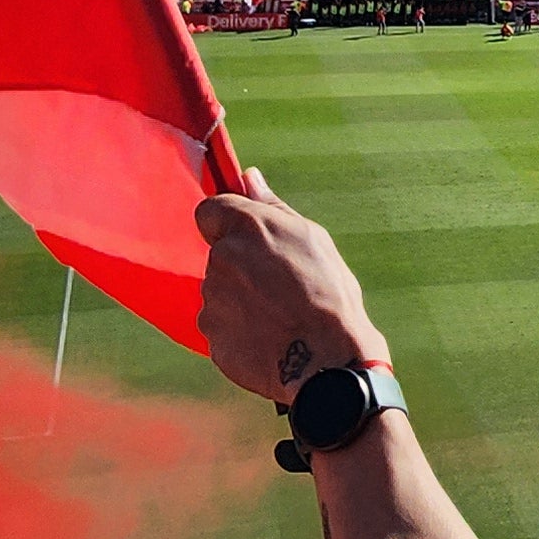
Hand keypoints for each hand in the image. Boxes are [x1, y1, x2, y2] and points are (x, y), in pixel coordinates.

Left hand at [191, 174, 388, 407]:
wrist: (328, 361)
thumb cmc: (329, 294)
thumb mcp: (312, 239)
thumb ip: (272, 207)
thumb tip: (248, 177)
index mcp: (246, 227)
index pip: (208, 211)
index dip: (227, 224)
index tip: (250, 240)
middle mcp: (221, 260)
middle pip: (219, 256)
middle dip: (241, 267)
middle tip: (280, 287)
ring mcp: (213, 301)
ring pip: (220, 293)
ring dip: (241, 301)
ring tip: (279, 317)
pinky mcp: (211, 337)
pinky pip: (222, 328)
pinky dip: (240, 332)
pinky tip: (270, 339)